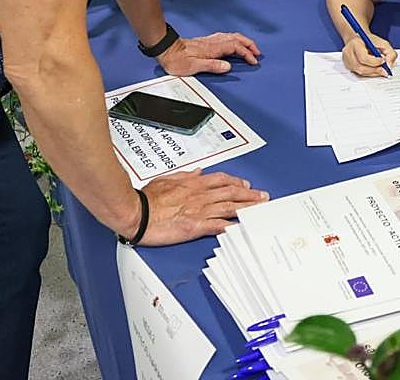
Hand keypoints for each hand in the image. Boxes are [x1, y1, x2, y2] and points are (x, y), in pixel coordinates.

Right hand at [138, 169, 268, 244]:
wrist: (136, 213)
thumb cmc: (146, 199)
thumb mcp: (166, 179)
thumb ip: (183, 176)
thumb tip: (196, 172)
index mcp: (192, 183)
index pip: (221, 180)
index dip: (236, 182)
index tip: (245, 184)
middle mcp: (199, 195)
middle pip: (231, 192)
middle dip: (249, 194)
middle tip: (263, 196)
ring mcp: (199, 210)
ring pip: (230, 207)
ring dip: (247, 208)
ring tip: (260, 209)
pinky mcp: (195, 226)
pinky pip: (218, 226)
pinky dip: (231, 226)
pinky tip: (241, 228)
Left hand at [156, 32, 259, 75]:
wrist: (166, 50)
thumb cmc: (177, 60)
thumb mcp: (194, 67)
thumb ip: (212, 66)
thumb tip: (227, 67)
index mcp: (213, 49)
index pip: (235, 48)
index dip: (246, 54)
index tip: (253, 61)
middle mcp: (213, 42)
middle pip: (237, 39)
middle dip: (249, 44)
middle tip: (257, 52)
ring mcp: (210, 41)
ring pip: (232, 36)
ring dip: (243, 41)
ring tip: (250, 48)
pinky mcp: (206, 42)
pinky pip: (226, 37)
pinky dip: (235, 40)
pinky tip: (234, 43)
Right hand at [341, 32, 396, 76]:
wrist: (360, 39)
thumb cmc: (371, 41)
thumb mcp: (383, 43)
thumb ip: (390, 54)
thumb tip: (389, 66)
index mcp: (355, 43)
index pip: (363, 57)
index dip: (375, 62)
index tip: (383, 61)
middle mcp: (348, 52)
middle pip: (360, 67)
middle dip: (374, 70)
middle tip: (384, 71)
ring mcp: (347, 60)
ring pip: (360, 72)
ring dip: (372, 73)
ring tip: (380, 70)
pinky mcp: (348, 66)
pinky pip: (359, 73)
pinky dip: (368, 73)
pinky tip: (374, 70)